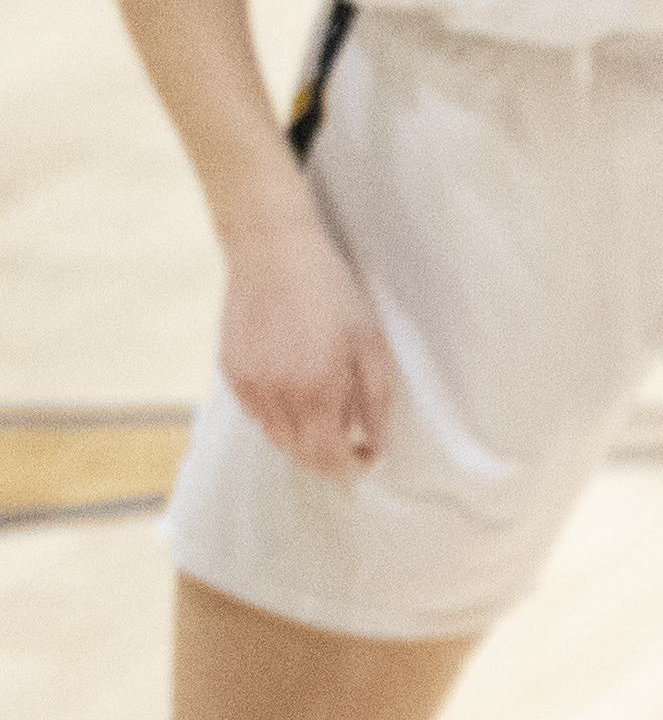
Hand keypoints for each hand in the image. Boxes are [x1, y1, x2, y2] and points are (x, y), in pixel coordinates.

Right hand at [218, 213, 398, 483]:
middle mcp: (275, 395)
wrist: (272, 253)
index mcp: (316, 389)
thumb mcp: (370, 342)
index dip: (352, 466)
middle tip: (352, 442)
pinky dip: (278, 416)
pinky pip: (256, 414)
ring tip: (328, 414)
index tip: (368, 456)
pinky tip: (296, 391)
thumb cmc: (331, 292)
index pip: (328, 457)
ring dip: (303, 438)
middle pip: (299, 454)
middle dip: (328, 456)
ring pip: (275, 437)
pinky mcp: (229, 375)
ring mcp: (247, 386)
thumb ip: (375, 398)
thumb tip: (375, 441)